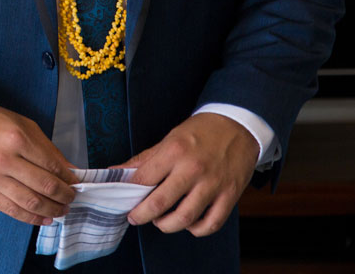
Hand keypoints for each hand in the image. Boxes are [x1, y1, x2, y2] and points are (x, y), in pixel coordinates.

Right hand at [0, 103, 75, 224]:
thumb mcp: (22, 124)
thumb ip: (46, 148)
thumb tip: (69, 170)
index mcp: (17, 138)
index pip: (52, 165)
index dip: (68, 178)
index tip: (75, 182)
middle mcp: (4, 159)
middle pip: (45, 186)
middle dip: (64, 195)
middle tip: (72, 197)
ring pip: (30, 202)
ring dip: (52, 210)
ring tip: (62, 210)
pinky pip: (12, 210)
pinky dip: (31, 218)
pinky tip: (44, 219)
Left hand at [120, 113, 257, 235]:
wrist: (238, 126)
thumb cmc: (201, 132)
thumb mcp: (169, 139)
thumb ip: (144, 160)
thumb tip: (116, 172)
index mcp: (174, 151)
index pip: (144, 179)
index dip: (129, 194)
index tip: (124, 200)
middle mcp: (193, 169)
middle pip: (160, 203)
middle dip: (142, 215)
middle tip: (135, 217)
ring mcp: (213, 184)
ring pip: (185, 218)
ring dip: (167, 225)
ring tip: (160, 221)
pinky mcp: (230, 196)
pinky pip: (211, 224)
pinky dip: (196, 230)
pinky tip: (189, 223)